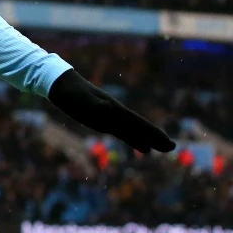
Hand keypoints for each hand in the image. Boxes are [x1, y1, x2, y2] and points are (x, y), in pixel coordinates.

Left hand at [48, 69, 175, 153]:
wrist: (60, 84)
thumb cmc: (69, 92)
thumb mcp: (80, 98)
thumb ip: (93, 104)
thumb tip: (108, 109)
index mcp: (112, 110)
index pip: (137, 124)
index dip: (151, 133)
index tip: (167, 142)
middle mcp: (114, 114)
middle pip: (138, 128)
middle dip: (154, 137)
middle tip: (172, 147)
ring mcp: (109, 117)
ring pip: (131, 131)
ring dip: (145, 140)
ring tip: (159, 149)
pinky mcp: (101, 120)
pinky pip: (121, 132)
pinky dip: (133, 139)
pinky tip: (141, 147)